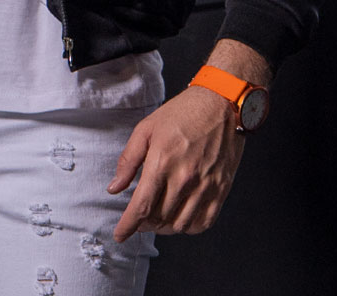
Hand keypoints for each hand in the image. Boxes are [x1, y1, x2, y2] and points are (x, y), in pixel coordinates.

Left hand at [108, 86, 244, 242]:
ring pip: (180, 225)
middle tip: (139, 218)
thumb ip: (128, 160)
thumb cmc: (183, 112)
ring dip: (165, 228)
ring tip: (158, 218)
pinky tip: (180, 217)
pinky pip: (203, 222)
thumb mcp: (147, 128)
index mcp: (162, 161)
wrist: (221, 102)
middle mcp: (184, 178)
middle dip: (144, 224)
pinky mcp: (221, 189)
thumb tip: (114, 188)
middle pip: (159, 218)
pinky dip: (189, 227)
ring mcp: (205, 185)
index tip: (120, 234)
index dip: (128, 226)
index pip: (142, 206)